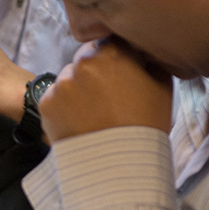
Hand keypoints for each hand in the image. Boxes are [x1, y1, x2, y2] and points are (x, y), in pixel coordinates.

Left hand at [39, 38, 172, 141]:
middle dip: (96, 74)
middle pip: (86, 60)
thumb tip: (141, 51)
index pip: (111, 42)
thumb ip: (149, 59)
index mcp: (112, 51)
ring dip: (78, 90)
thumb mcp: (162, 85)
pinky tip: (81, 123)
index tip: (122, 76)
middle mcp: (83, 62)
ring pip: (69, 80)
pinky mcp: (46, 104)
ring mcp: (62, 83)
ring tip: (95, 115)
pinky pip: (55, 100)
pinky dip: (64, 109)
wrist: (121, 166)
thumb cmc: (146, 125)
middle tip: (108, 99)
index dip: (118, 59)